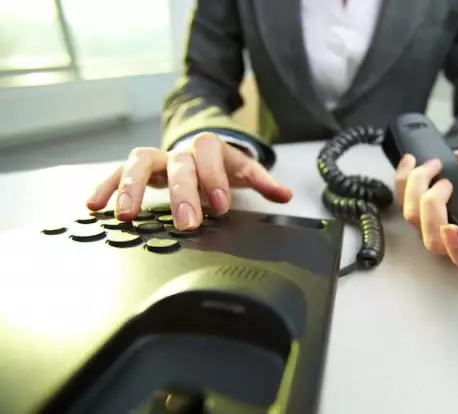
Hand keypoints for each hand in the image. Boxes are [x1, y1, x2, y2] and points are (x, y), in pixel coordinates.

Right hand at [86, 132, 291, 229]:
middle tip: (187, 223)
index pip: (210, 156)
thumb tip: (286, 194)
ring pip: (139, 163)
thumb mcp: (243, 170)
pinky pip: (117, 173)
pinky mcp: (137, 169)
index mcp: (209, 149)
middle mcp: (180, 151)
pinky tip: (95, 205)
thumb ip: (262, 181)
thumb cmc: (220, 165)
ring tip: (127, 215)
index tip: (220, 205)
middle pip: (178, 164)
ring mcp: (157, 159)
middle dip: (182, 194)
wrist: (197, 151)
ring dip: (132, 188)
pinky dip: (106, 187)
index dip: (215, 178)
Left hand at [395, 147, 457, 278]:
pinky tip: (411, 161)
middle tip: (447, 183)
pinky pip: (399, 199)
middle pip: (433, 242)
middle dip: (433, 209)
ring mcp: (430, 225)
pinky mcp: (414, 207)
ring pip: (411, 219)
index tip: (454, 230)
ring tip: (434, 165)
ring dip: (418, 188)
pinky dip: (402, 178)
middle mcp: (454, 241)